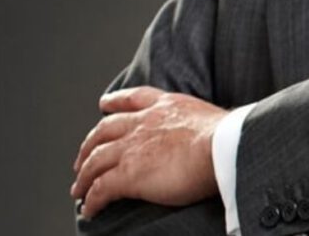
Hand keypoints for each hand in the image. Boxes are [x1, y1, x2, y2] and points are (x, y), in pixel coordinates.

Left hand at [71, 86, 224, 217]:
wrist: (225, 147)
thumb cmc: (229, 137)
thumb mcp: (209, 118)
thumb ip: (197, 124)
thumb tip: (210, 138)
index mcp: (165, 106)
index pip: (132, 98)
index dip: (114, 101)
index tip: (104, 104)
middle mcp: (143, 123)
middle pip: (104, 131)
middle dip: (89, 146)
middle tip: (83, 159)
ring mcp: (132, 148)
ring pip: (95, 161)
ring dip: (84, 177)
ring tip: (79, 190)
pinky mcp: (128, 175)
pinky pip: (100, 189)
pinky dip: (92, 201)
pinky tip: (90, 209)